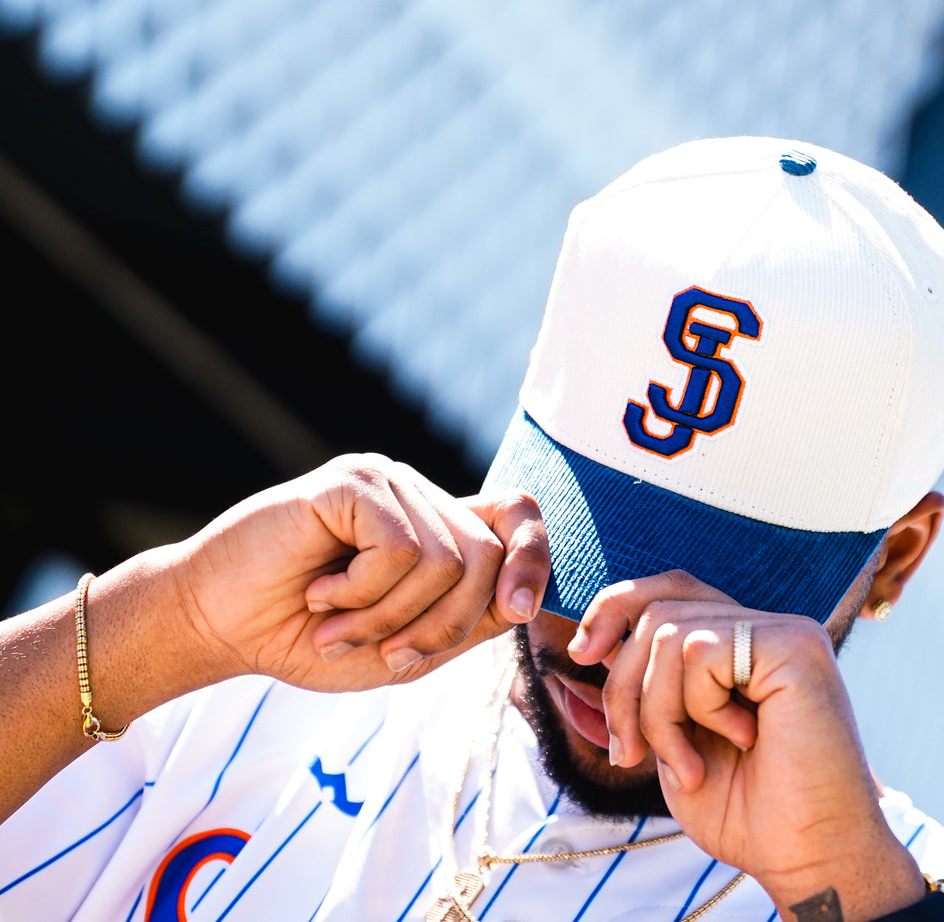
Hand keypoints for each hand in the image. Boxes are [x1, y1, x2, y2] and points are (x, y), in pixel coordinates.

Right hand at [170, 454, 549, 691]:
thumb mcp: (403, 647)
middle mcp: (417, 495)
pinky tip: (319, 595)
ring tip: (339, 629)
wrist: (217, 627)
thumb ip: (464, 625)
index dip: (535, 558)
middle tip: (388, 654)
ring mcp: (384, 482)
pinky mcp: (349, 483)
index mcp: (436, 526)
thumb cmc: (305, 638)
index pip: (517, 516)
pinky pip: (398, 548)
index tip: (519, 613)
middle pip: (486, 555)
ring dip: (391, 617)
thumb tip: (525, 603)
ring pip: (444, 560)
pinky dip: (362, 593)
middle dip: (444, 625)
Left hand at [568, 572, 923, 920]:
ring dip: (656, 711)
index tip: (582, 654)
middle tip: (630, 754)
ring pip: (671, 632)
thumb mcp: (675, 740)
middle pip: (658, 610)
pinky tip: (739, 739)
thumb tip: (592, 645)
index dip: (616, 608)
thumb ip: (647, 687)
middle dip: (623, 686)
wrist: (808, 855)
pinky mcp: (794, 645)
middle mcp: (767, 628)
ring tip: (689, 763)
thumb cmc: (748, 812)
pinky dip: (697, 707)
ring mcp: (784, 632)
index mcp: (742, 644)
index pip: (669, 590)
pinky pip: (701, 650)